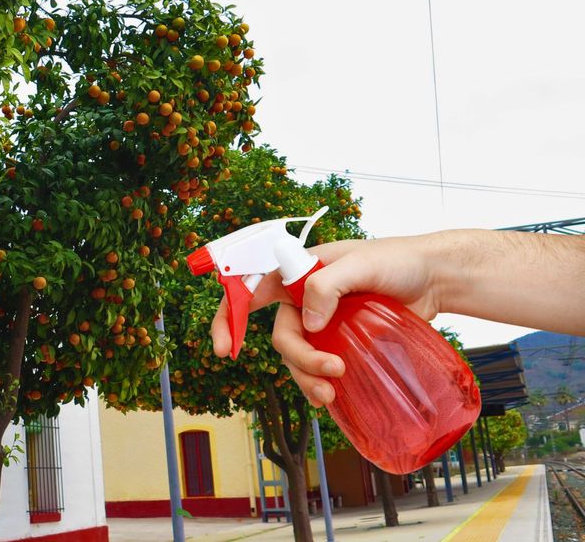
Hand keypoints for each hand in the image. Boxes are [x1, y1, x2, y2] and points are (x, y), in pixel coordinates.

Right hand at [210, 236, 444, 405]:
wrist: (435, 279)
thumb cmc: (398, 260)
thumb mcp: (361, 264)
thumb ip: (327, 284)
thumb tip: (310, 321)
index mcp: (297, 272)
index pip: (249, 292)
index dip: (228, 319)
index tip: (223, 350)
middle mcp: (304, 299)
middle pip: (282, 337)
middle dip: (299, 360)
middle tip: (332, 373)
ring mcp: (323, 323)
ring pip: (299, 357)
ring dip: (307, 379)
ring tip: (332, 395)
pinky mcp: (343, 342)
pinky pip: (320, 367)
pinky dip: (319, 383)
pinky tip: (331, 398)